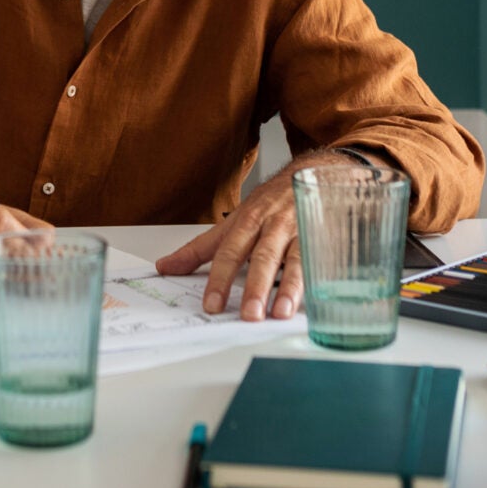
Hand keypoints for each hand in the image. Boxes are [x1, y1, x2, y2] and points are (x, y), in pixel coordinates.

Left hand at [154, 164, 319, 320]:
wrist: (310, 173)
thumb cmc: (268, 204)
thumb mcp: (231, 222)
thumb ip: (199, 249)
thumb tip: (164, 267)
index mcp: (247, 222)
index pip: (229, 252)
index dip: (220, 279)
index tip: (212, 304)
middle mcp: (273, 226)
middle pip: (262, 257)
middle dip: (255, 286)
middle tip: (248, 314)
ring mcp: (300, 231)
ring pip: (294, 260)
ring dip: (288, 288)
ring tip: (279, 313)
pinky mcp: (322, 238)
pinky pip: (320, 259)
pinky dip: (317, 278)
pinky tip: (315, 299)